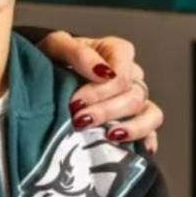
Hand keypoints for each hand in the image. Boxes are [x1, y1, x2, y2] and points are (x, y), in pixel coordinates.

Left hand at [41, 32, 163, 152]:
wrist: (43, 74)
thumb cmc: (53, 58)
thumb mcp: (56, 46)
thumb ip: (78, 53)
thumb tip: (102, 71)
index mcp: (117, 52)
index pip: (121, 75)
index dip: (100, 91)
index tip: (76, 102)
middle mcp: (131, 74)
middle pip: (133, 96)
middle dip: (106, 111)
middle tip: (80, 120)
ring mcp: (135, 98)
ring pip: (150, 114)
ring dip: (132, 128)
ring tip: (110, 136)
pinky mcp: (134, 119)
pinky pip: (152, 131)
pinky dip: (147, 140)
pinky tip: (139, 150)